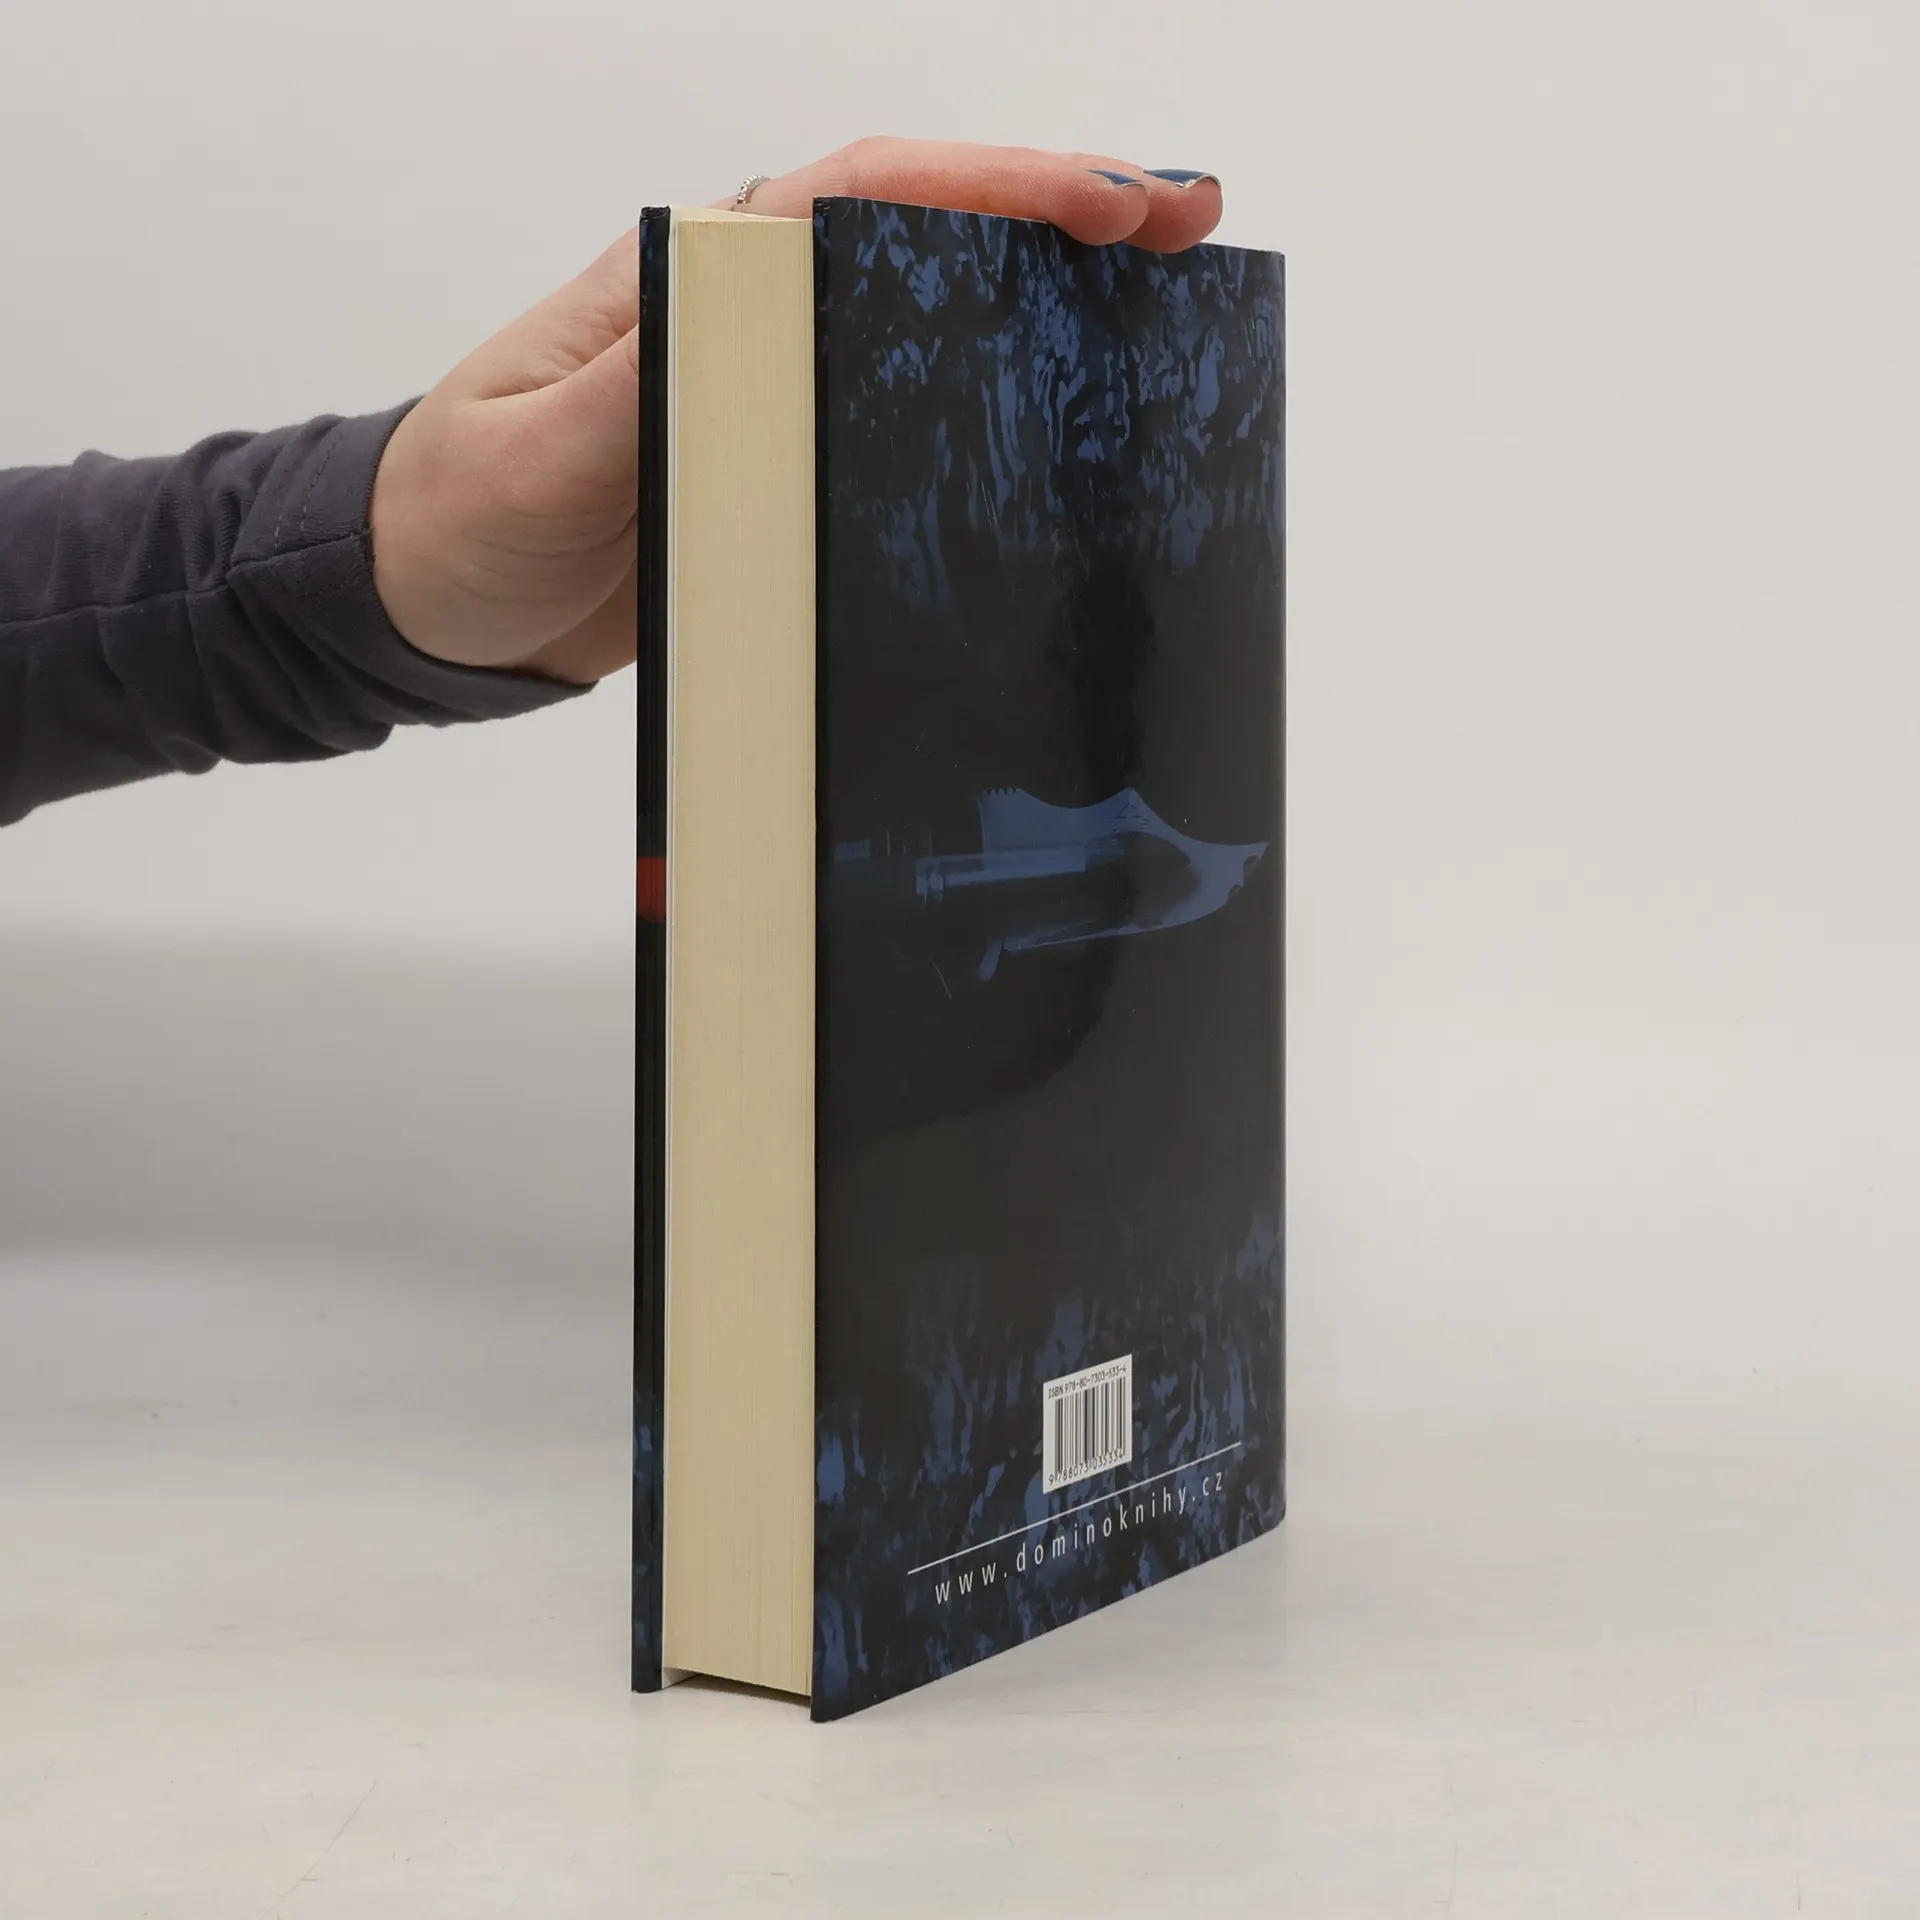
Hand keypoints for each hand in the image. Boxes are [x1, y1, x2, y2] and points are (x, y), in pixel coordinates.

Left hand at [370, 139, 1224, 684]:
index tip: (1110, 204)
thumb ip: (628, 402)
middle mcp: (745, 314)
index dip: (995, 186)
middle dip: (1060, 218)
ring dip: (1041, 305)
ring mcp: (770, 389)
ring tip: (1165, 313)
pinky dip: (984, 405)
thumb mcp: (531, 460)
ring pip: (926, 317)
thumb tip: (744, 338)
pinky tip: (1054, 428)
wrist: (428, 599)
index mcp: (690, 274)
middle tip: (1189, 227)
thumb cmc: (461, 514)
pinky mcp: (779, 464)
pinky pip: (898, 417)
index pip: (862, 196)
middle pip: (925, 234)